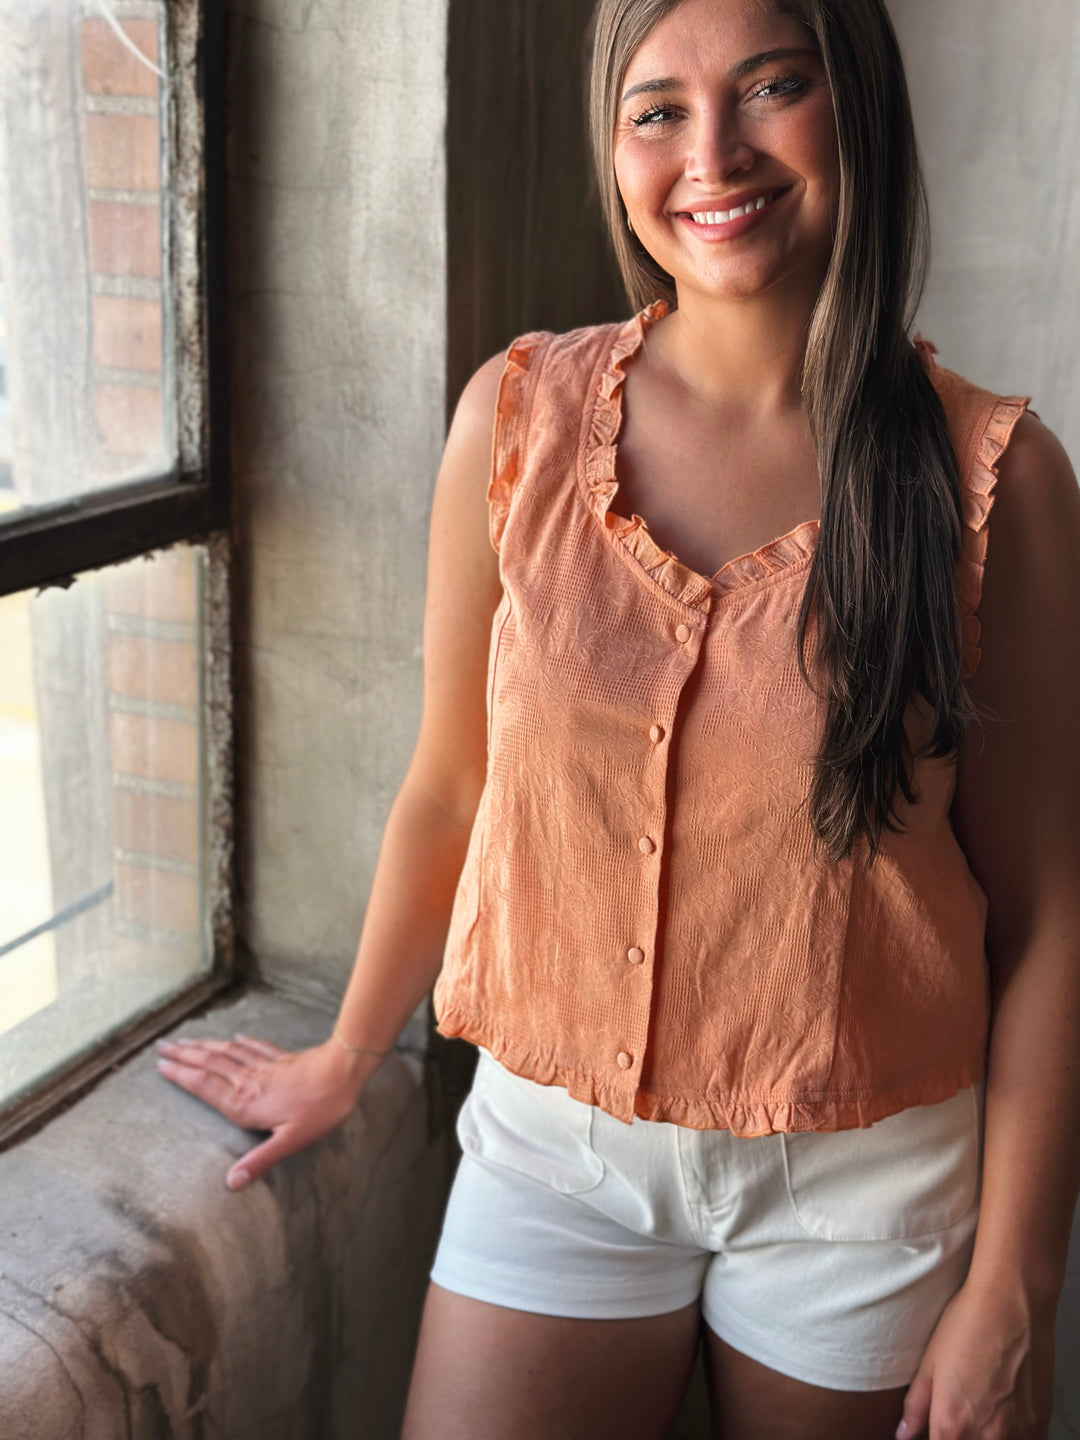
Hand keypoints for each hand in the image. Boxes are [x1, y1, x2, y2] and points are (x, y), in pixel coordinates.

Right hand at [155, 1032, 372, 1189]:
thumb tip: (232, 1182)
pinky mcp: (281, 1058)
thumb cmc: (320, 1109)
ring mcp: (264, 1066)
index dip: (181, 1075)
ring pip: (227, 1052)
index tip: (161, 1066)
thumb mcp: (290, 1141)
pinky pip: (254, 1047)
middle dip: (183, 1055)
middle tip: (161, 1046)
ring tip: (186, 1040)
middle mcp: (249, 1081)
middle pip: (209, 1064)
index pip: (204, 1085)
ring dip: (204, 1046)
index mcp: (245, 1102)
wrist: (344, 1072)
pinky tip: (234, 1036)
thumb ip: (260, 1160)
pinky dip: (240, 1042)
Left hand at [897, 1276, 1055, 1439]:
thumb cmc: (967, 1325)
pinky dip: (1011, 1435)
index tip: (936, 1428)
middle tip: (959, 1414)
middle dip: (960, 1437)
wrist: (1011, 1303)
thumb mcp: (930, 1362)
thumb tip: (904, 1433)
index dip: (935, 1439)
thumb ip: (916, 1406)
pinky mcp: (1040, 1423)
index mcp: (952, 1425)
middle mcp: (987, 1436)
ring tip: (981, 1409)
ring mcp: (1017, 1432)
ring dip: (984, 1436)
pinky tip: (1003, 1412)